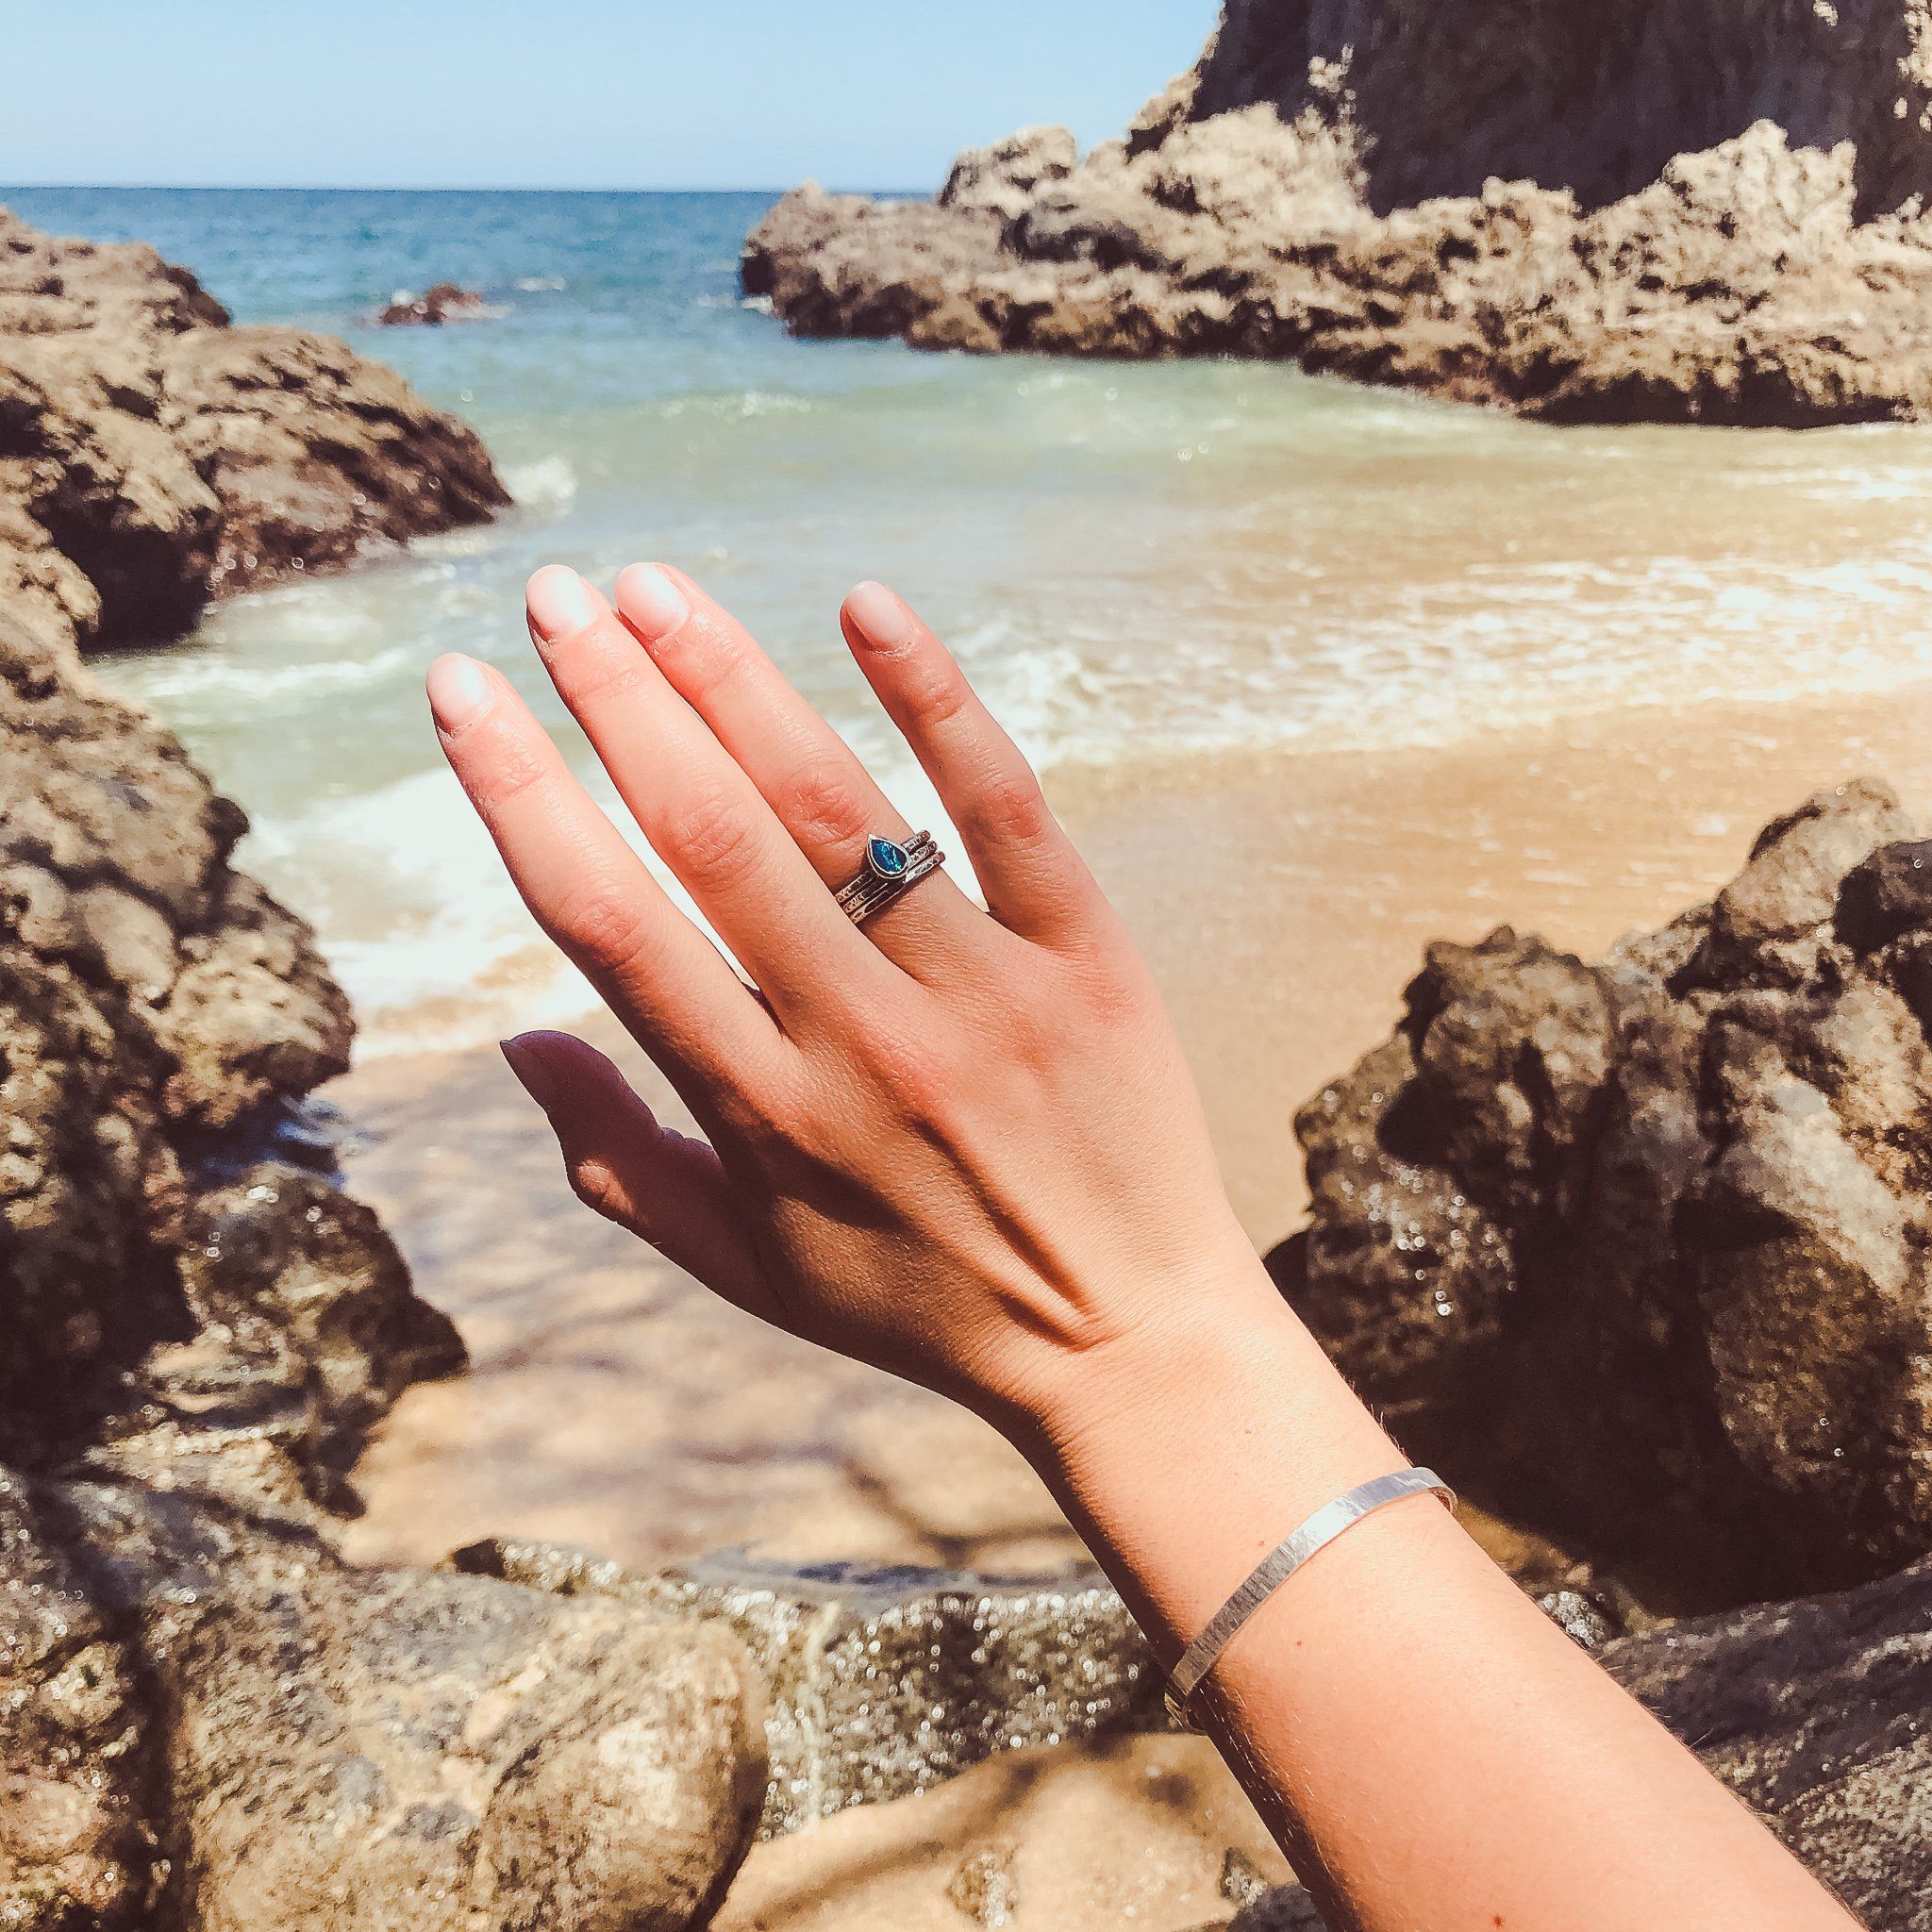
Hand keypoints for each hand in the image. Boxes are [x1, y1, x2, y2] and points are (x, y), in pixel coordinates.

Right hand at [426, 565, 1265, 1446]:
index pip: (610, 926)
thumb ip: (618, 1162)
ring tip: (655, 586)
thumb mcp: (746, 1267)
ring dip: (735, 679)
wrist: (1125, 1340)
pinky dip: (936, 699)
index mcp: (760, 1116)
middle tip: (553, 595)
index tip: (462, 694)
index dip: (522, 796)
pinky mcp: (1084, 956)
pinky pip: (1004, 806)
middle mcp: (860, 1043)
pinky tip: (864, 604)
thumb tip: (512, 1042)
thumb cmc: (916, 1300)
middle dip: (617, 701)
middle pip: (712, 836)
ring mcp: (981, 991)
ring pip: (839, 805)